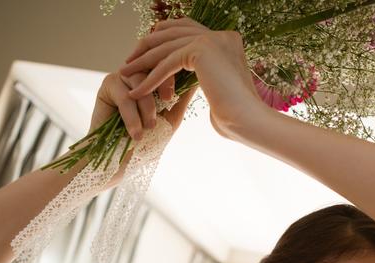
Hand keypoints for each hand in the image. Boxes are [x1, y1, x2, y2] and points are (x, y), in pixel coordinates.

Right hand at [88, 67, 195, 138]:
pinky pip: (124, 96)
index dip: (177, 70)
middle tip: (169, 100)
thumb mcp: (170, 118)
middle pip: (154, 65)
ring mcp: (123, 76)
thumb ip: (181, 98)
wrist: (122, 161)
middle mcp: (140, 72)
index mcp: (156, 76)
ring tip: (150, 126)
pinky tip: (137, 134)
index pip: (169, 63)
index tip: (186, 82)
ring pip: (139, 80)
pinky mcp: (108, 85)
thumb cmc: (148, 140)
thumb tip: (197, 78)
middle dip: (164, 82)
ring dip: (147, 105)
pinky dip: (132, 117)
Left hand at [117, 17, 267, 139]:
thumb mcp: (217, 88)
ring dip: (142, 61)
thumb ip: (204, 75)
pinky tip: (136, 91)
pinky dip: (150, 78)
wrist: (249, 121)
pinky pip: (166, 63)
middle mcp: (220, 34)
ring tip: (125, 74)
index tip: (146, 55)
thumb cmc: (236, 117)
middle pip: (172, 32)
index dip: (163, 39)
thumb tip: (191, 79)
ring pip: (166, 47)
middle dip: (147, 46)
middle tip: (129, 62)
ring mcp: (212, 39)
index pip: (186, 29)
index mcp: (226, 39)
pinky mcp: (201, 50)